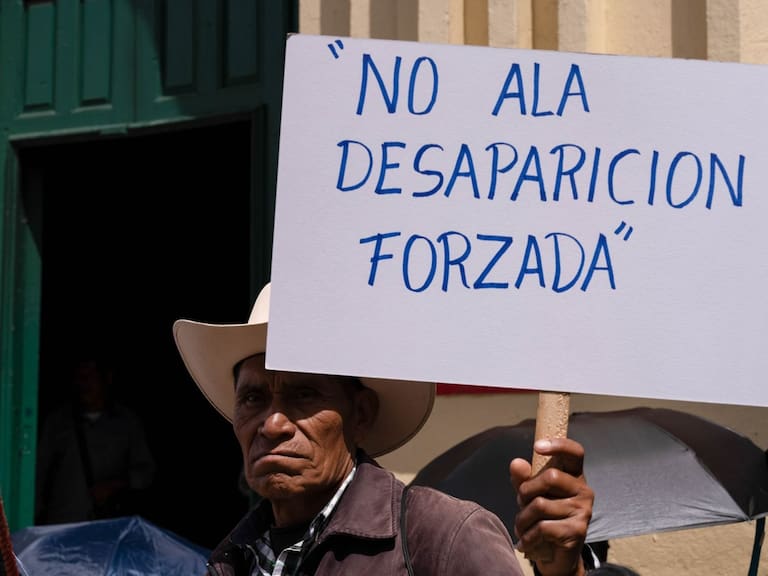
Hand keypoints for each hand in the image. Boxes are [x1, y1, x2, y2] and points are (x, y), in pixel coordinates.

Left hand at [509, 438, 593, 575]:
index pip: (575, 452)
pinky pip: (543, 527)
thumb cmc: (542, 517)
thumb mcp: (529, 495)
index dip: (559, 445)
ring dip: (523, 519)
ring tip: (522, 527)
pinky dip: (528, 536)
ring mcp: (583, 511)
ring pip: (541, 504)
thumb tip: (516, 463)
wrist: (554, 556)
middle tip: (521, 505)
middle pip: (550, 477)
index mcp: (573, 476)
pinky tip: (527, 542)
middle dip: (526, 491)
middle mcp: (583, 490)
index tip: (537, 447)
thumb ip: (522, 478)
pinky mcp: (577, 531)